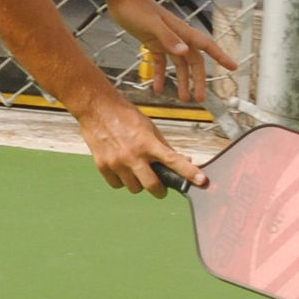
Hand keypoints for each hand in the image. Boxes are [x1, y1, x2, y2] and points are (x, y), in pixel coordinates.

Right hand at [75, 90, 207, 196]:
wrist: (96, 108)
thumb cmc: (124, 115)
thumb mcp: (148, 127)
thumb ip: (164, 146)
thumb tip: (183, 160)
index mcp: (148, 143)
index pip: (174, 160)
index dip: (190, 172)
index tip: (202, 181)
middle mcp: (133, 155)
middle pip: (153, 186)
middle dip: (160, 190)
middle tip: (160, 187)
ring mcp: (117, 162)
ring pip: (134, 188)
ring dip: (138, 183)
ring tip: (134, 170)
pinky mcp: (103, 165)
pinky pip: (117, 185)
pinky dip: (121, 181)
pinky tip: (120, 169)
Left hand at [106, 0, 236, 102]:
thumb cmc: (137, 8)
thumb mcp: (152, 25)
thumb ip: (168, 38)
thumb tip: (184, 52)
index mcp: (182, 32)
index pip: (207, 46)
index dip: (221, 56)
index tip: (233, 67)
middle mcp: (177, 37)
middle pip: (194, 61)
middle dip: (199, 80)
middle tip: (201, 98)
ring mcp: (165, 40)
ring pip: (179, 64)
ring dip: (182, 81)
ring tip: (183, 98)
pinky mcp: (152, 42)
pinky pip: (161, 63)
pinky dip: (161, 76)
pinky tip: (158, 89)